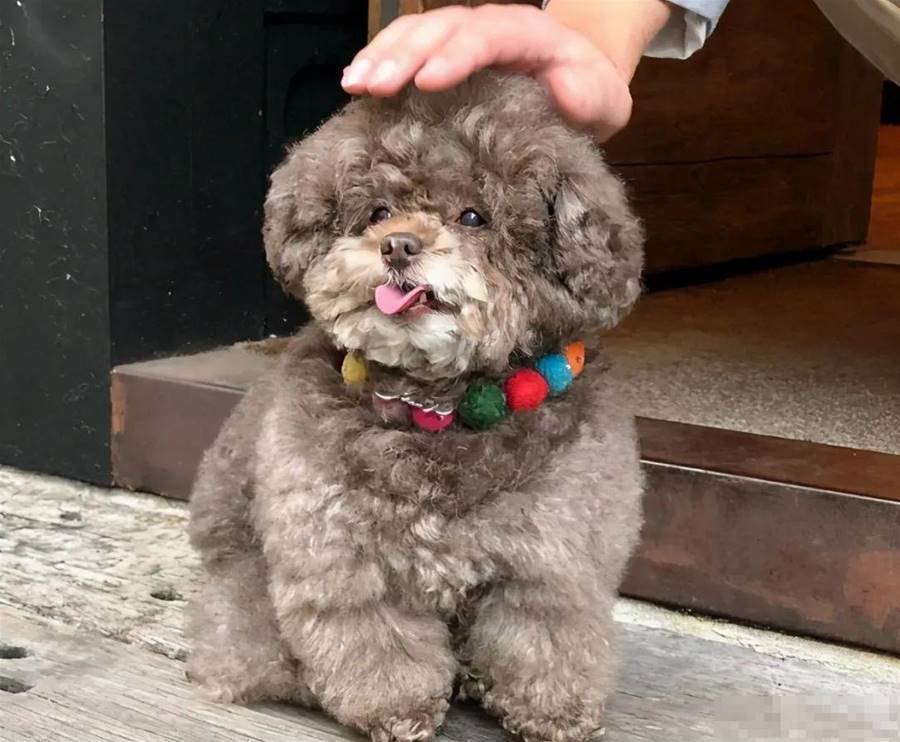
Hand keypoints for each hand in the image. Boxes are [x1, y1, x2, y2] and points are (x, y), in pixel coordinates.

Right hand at [341, 4, 636, 141]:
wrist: (581, 81)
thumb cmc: (588, 95)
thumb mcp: (604, 102)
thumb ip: (587, 96)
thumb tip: (562, 90)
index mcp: (530, 35)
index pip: (488, 36)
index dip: (456, 55)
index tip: (427, 80)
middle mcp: (491, 25)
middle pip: (442, 27)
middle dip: (404, 54)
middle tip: (371, 85)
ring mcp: (465, 35)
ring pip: (418, 31)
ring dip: (382, 55)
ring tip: (353, 85)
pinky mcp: (445, 52)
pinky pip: (408, 45)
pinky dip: (380, 60)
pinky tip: (355, 83)